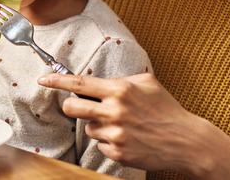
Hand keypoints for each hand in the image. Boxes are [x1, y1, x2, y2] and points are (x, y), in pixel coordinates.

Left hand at [37, 73, 229, 179]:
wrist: (186, 141)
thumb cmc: (166, 108)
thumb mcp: (147, 82)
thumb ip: (122, 78)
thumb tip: (99, 79)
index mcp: (120, 89)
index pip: (79, 83)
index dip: (57, 80)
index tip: (43, 78)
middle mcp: (115, 111)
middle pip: (72, 108)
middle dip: (72, 106)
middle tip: (82, 107)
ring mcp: (116, 134)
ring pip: (88, 127)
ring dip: (99, 125)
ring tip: (122, 124)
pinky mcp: (118, 152)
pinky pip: (101, 144)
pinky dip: (110, 141)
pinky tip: (128, 138)